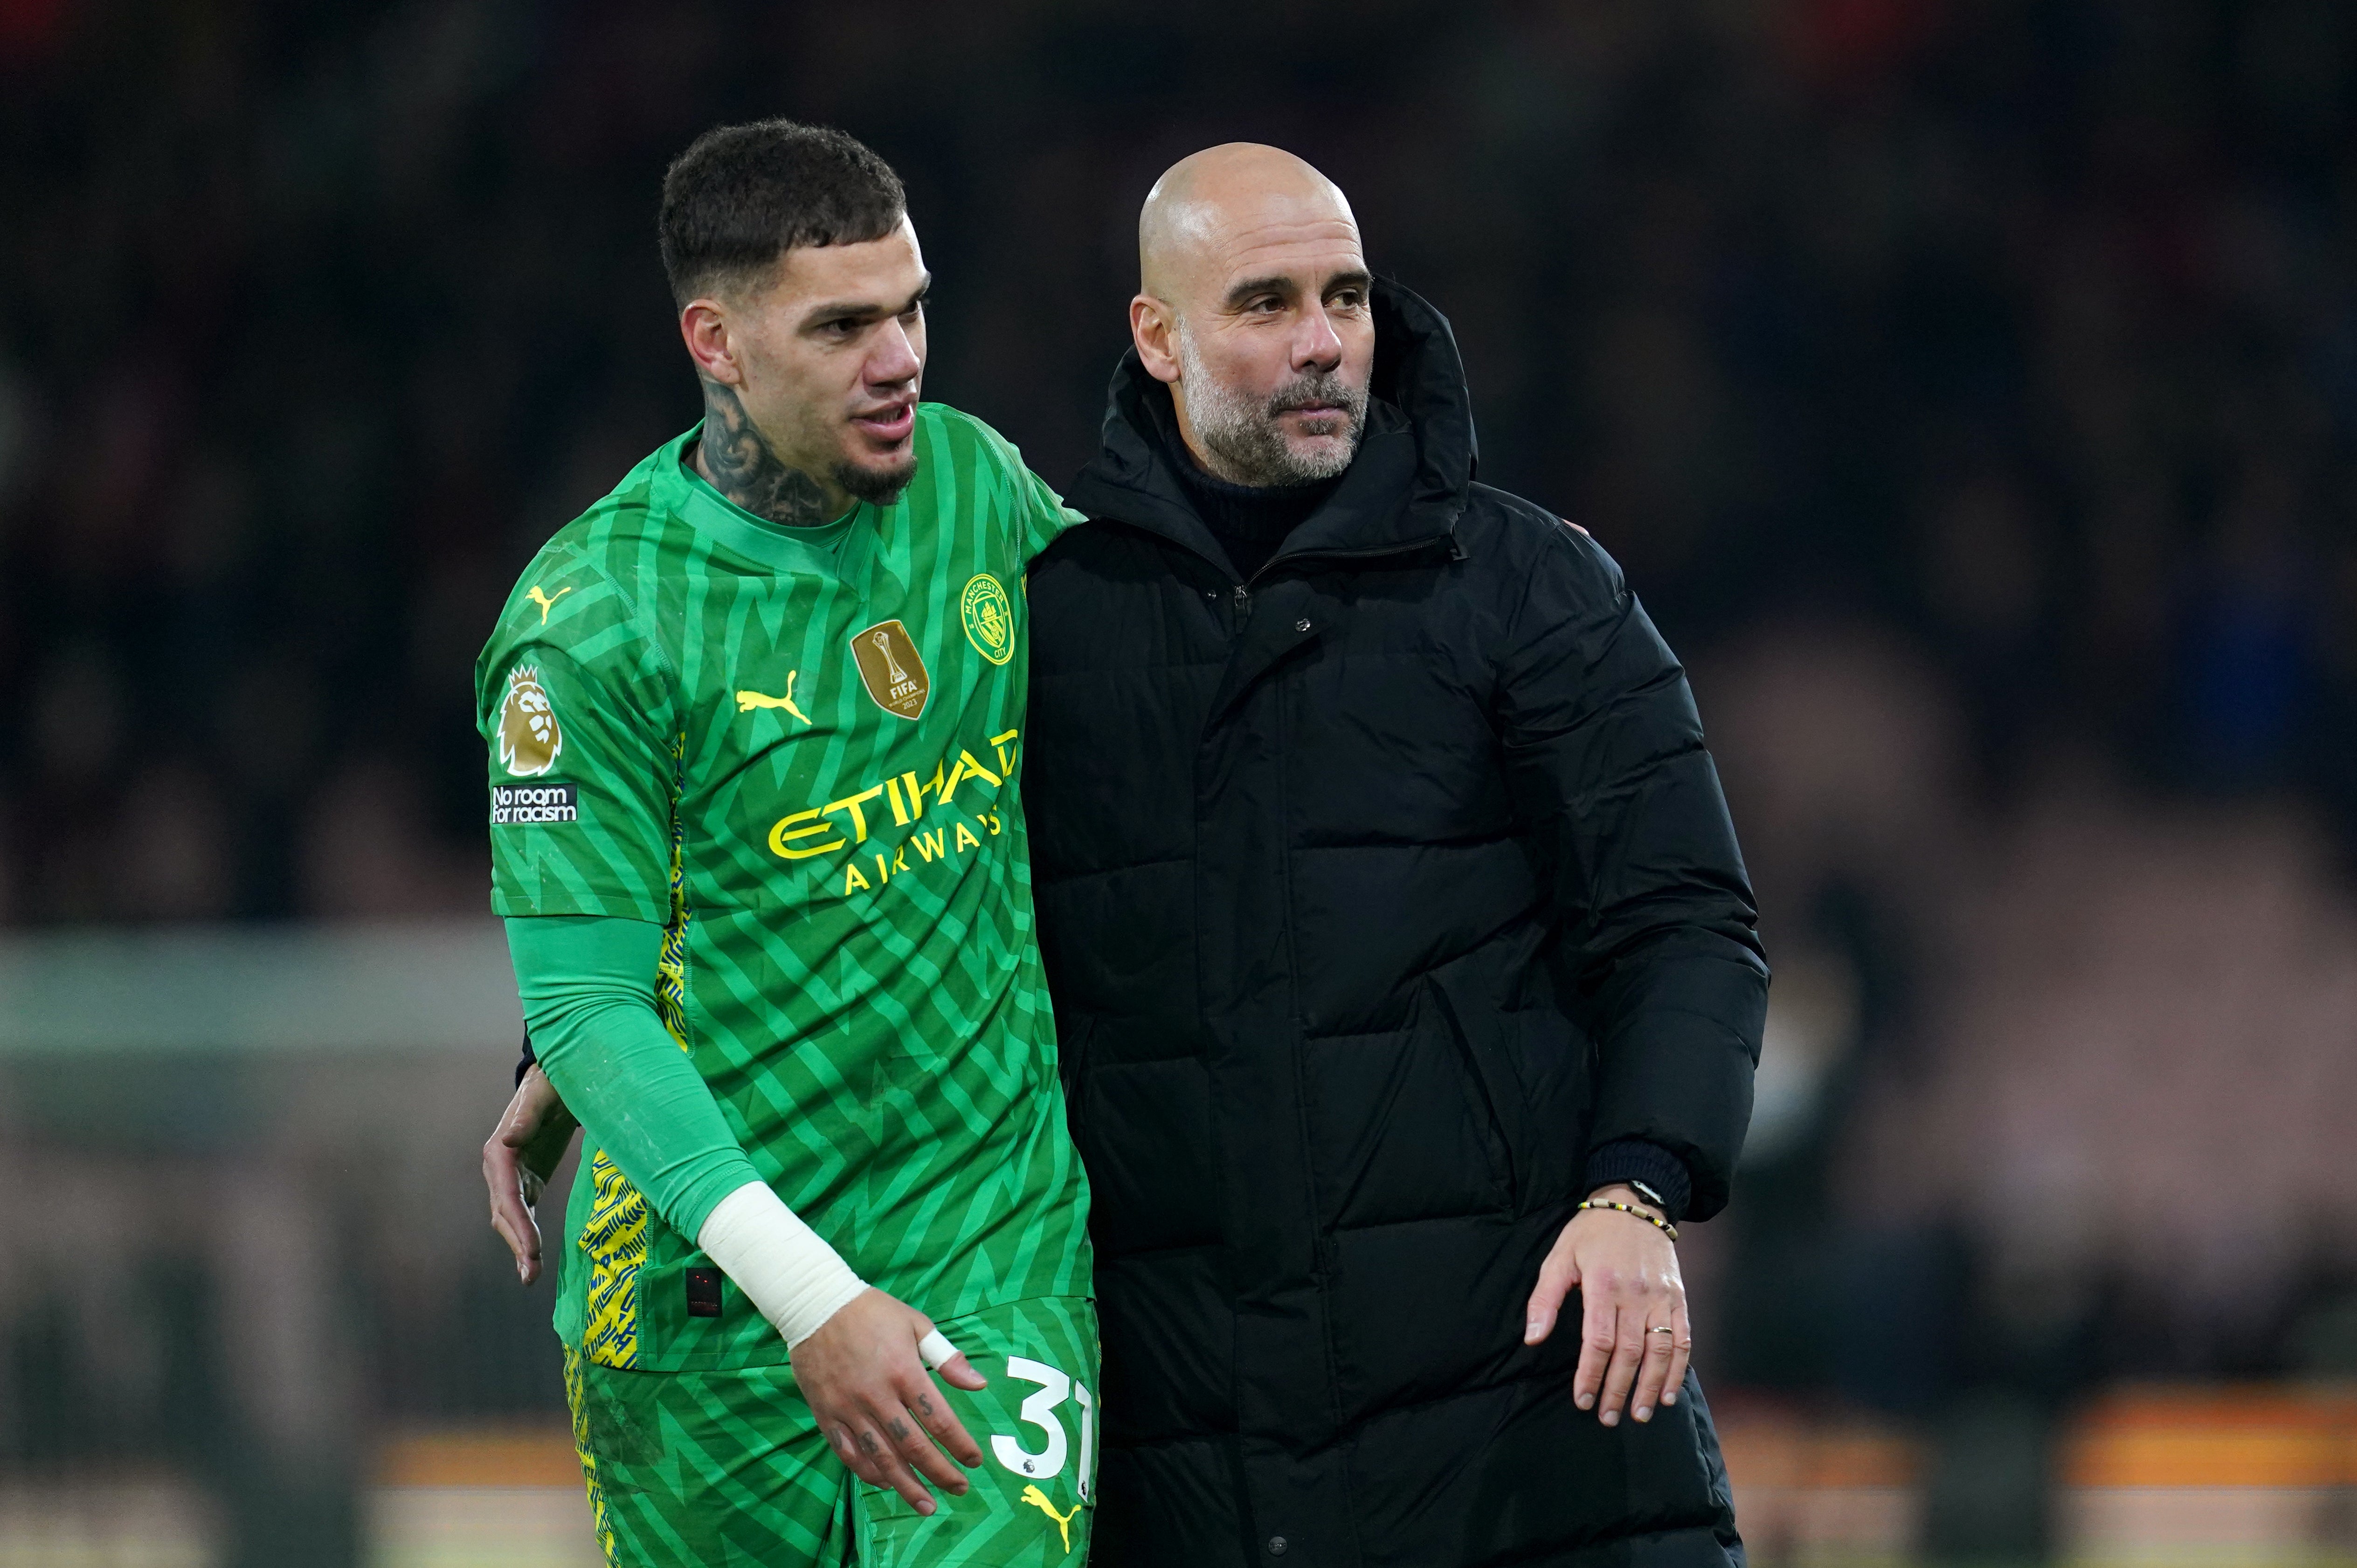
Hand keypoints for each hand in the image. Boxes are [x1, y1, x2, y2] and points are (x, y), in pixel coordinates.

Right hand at [483, 1065, 579, 1284]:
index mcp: (500, 1149)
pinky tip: (531, 1263)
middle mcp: (500, 1168)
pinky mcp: (528, 1181)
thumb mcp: (543, 1093)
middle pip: (505, 1212)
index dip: (517, 1221)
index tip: (532, 1247)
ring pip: (511, 1219)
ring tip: (530, 1277)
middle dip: (517, 1243)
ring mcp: (512, 1177)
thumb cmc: (552, 1083)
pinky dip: (526, 1239)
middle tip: (530, 1274)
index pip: (506, 1192)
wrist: (558, 1079)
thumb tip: (509, 1140)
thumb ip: (527, 1116)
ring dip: (520, 1248)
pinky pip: (524, 1215)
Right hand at [792, 1288, 988, 1514]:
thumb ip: (946, 1357)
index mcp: (904, 1371)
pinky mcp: (826, 1413)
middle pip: (913, 1446)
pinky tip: (884, 1483)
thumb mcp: (915, 1323)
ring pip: (881, 1457)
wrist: (814, 1304)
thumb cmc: (871, 1312)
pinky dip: (866, 1471)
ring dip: (906, 1485)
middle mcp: (877, 1395)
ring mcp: (848, 1408)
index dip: (959, 1445)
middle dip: (939, 1472)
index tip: (974, 1461)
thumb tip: (979, 1383)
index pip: (939, 1419)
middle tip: (959, 1489)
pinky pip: (848, 1452)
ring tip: (927, 1505)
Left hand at [1522, 1184, 1690, 1427]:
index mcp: (1602, 1284)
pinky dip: (1678, 1369)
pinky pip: (1683, 1338)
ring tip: (1638, 1414)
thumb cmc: (1590, 1234)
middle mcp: (1635, 1293)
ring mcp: (1661, 1296)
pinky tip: (1669, 1393)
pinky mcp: (1678, 1297)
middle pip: (1629, 1352)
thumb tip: (1533, 1338)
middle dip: (1617, 1389)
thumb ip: (1544, 1298)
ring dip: (1650, 1386)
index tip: (1583, 1400)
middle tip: (1608, 1418)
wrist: (1634, 1203)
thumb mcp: (1559, 1257)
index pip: (1597, 1341)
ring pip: (1659, 1350)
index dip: (1590, 1375)